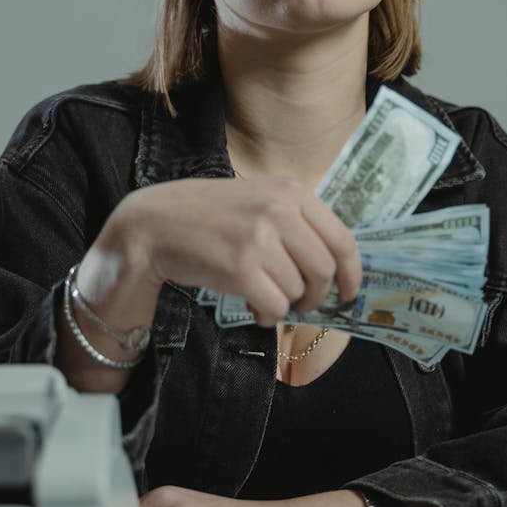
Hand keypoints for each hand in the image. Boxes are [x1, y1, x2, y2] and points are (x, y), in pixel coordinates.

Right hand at [82, 176, 360, 328]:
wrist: (155, 225)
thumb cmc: (209, 216)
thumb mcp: (258, 199)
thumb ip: (296, 222)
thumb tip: (335, 266)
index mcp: (290, 191)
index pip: (342, 239)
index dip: (351, 273)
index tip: (349, 291)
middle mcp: (279, 210)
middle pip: (323, 270)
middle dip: (316, 295)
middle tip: (301, 301)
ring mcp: (259, 238)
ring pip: (298, 291)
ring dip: (283, 303)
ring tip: (261, 295)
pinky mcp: (241, 268)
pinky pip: (275, 306)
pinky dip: (267, 315)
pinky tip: (252, 307)